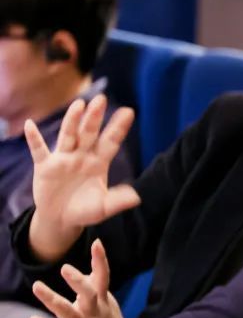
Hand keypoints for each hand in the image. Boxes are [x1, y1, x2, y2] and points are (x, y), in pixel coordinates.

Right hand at [25, 95, 139, 262]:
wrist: (61, 219)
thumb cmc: (85, 210)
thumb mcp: (103, 207)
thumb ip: (118, 200)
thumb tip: (137, 197)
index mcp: (98, 163)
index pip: (110, 142)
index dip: (118, 128)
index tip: (129, 111)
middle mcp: (81, 156)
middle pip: (89, 133)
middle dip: (95, 117)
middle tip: (102, 99)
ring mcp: (63, 159)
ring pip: (68, 135)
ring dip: (72, 120)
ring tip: (79, 104)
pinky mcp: (45, 166)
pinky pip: (39, 150)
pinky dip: (34, 138)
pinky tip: (30, 125)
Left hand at [29, 239, 128, 317]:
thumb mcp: (106, 302)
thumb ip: (96, 285)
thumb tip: (91, 267)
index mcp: (101, 300)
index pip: (103, 277)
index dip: (101, 260)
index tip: (97, 243)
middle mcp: (92, 311)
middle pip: (88, 294)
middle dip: (78, 281)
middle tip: (65, 268)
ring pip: (67, 311)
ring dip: (51, 299)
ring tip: (37, 286)